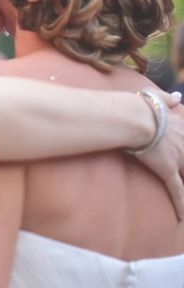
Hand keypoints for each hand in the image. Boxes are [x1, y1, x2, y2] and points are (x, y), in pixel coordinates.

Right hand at [133, 91, 183, 220]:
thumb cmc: (141, 105)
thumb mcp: (157, 96)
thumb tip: (177, 96)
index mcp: (182, 127)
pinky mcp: (167, 171)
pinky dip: (180, 204)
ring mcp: (178, 159)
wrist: (135, 117)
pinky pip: (177, 191)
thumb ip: (167, 98)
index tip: (183, 152)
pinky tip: (181, 218)